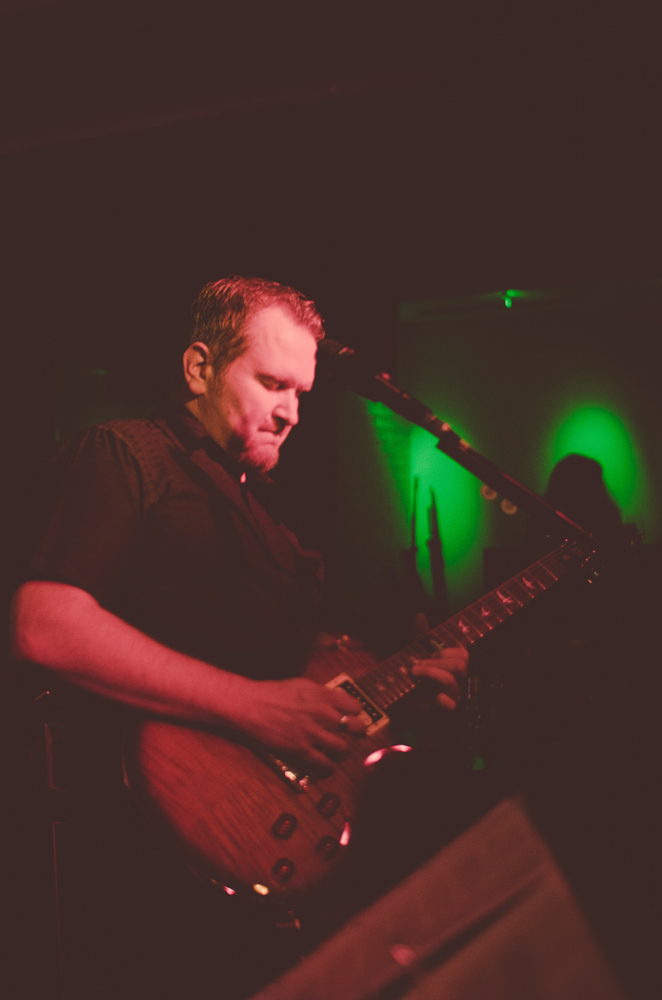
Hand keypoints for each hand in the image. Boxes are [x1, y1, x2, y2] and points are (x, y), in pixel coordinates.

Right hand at [235, 676, 365, 768]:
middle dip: (357, 731)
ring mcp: (312, 733)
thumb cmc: (275, 692)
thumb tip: (337, 702)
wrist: (253, 706)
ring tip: (340, 748)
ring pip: (342, 747)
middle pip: (354, 727)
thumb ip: (322, 694)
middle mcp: (322, 714)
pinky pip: (324, 763)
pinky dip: (329, 765)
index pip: (354, 706)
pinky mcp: (301, 750)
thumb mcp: (303, 684)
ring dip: (343, 749)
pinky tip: (329, 763)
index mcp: (323, 695)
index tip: (354, 715)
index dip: (356, 712)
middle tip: (356, 733)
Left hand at [409, 613, 468, 709]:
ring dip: (431, 673)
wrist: (398, 701)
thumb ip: (420, 636)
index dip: (445, 651)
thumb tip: (420, 615)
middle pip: (460, 665)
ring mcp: (451, 696)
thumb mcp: (414, 653)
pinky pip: (450, 705)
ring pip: (452, 680)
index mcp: (452, 667)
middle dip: (437, 661)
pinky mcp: (442, 710)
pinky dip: (443, 700)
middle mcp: (456, 681)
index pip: (462, 654)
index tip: (427, 653)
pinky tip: (435, 698)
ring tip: (414, 673)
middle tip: (416, 665)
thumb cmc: (412, 677)